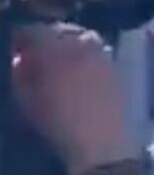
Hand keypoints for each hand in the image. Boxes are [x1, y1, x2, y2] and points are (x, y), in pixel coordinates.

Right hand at [13, 25, 133, 171]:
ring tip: (59, 60)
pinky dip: (86, 54)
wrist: (102, 145)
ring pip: (83, 37)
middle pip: (61, 30)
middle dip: (46, 37)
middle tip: (36, 53)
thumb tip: (21, 58)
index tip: (16, 47)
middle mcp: (82, 45)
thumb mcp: (28, 99)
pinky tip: (79, 70)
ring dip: (69, 43)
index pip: (34, 30)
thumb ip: (22, 72)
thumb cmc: (58, 124)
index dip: (22, 37)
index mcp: (55, 50)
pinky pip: (97, 51)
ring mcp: (103, 55)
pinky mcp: (116, 68)